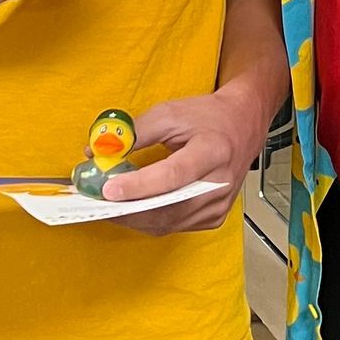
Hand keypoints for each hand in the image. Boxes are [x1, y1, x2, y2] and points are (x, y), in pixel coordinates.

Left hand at [101, 89, 264, 233]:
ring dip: (133, 218)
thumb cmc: (207, 117)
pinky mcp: (214, 216)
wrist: (242, 125)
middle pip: (168, 207)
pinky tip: (132, 209)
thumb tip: (99, 152)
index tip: (108, 189)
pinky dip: (148, 221)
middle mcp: (220, 183)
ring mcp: (219, 204)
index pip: (172, 175)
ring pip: (168, 223)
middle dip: (128, 209)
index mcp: (213, 151)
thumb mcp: (170, 114)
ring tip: (106, 206)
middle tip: (97, 203)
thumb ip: (135, 133)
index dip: (139, 185)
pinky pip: (174, 226)